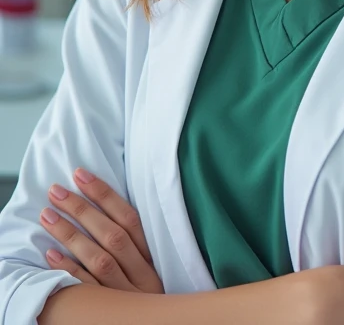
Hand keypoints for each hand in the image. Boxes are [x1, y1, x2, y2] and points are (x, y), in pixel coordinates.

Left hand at [39, 167, 163, 293]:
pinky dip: (68, 270)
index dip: (105, 195)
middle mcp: (143, 277)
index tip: (82, 175)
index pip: (130, 219)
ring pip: (98, 260)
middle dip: (82, 210)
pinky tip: (50, 255)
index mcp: (154, 260)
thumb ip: (135, 244)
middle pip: (112, 236)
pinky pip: (87, 290)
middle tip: (57, 191)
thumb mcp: (150, 269)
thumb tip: (107, 206)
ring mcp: (125, 297)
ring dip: (70, 235)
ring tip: (47, 216)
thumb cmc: (148, 299)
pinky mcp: (108, 314)